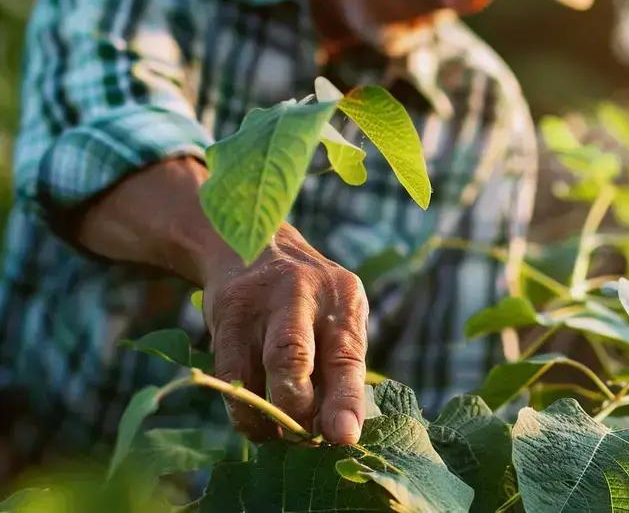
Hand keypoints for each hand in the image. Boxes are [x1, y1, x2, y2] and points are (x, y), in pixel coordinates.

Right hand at [200, 223, 368, 443]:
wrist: (252, 245)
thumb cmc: (310, 299)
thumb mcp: (337, 315)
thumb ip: (340, 364)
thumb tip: (340, 430)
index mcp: (343, 297)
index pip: (347, 354)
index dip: (345, 400)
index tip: (344, 437)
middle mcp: (301, 293)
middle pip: (294, 358)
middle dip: (299, 409)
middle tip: (306, 440)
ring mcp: (258, 302)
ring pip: (257, 370)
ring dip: (269, 417)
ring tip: (282, 438)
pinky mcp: (225, 314)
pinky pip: (230, 374)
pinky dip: (243, 408)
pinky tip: (256, 423)